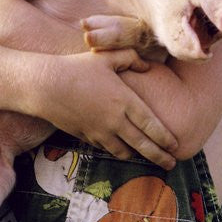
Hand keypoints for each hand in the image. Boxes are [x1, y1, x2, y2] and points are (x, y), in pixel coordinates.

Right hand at [33, 50, 177, 167]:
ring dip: (137, 155)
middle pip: (143, 145)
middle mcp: (115, 121)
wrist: (45, 86)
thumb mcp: (106, 57)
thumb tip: (147, 65)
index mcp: (125, 101)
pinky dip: (116, 150)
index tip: (176, 146)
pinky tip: (121, 149)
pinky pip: (106, 148)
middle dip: (159, 156)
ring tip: (146, 157)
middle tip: (171, 164)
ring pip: (124, 152)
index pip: (152, 126)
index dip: (166, 138)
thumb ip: (130, 58)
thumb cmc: (76, 68)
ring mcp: (100, 132)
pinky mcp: (86, 137)